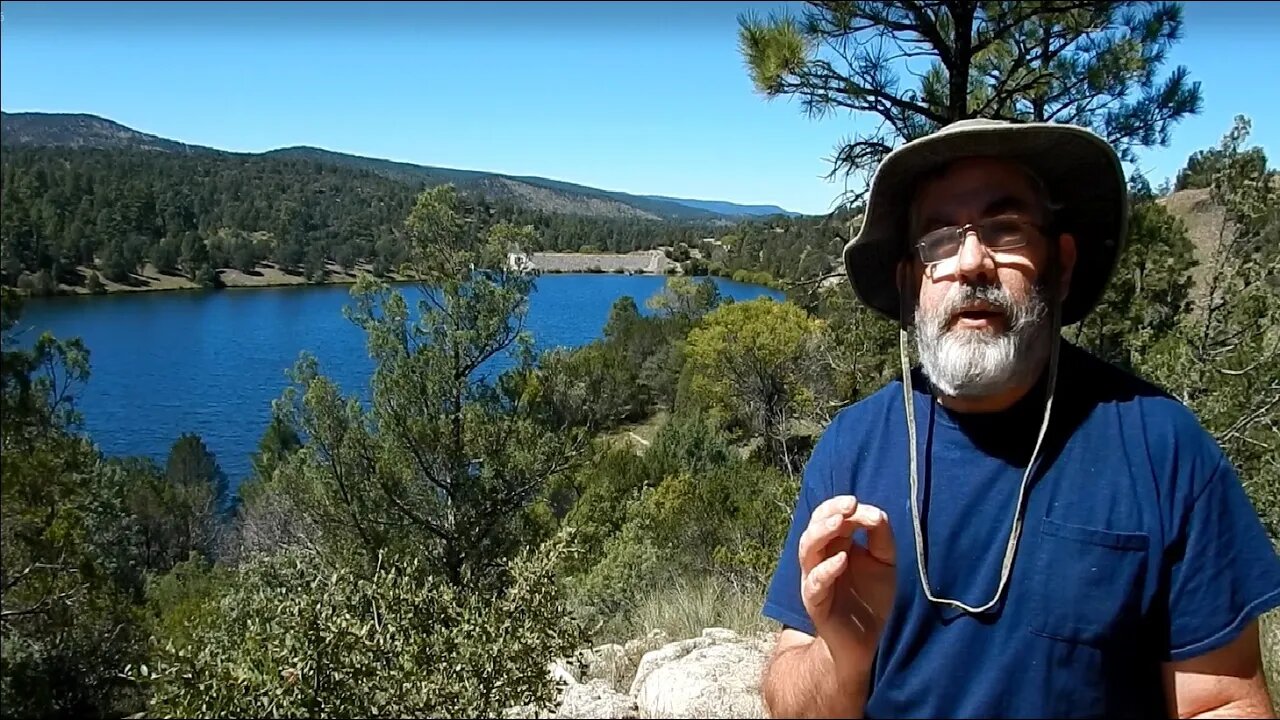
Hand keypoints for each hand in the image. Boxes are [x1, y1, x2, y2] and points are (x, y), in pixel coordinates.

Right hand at [798, 495, 896, 669]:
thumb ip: (881, 537)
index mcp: (834, 545)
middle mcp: (819, 559)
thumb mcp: (885, 563)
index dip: (839, 507)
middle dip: (828, 514)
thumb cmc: (870, 598)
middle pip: (814, 528)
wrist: (865, 640)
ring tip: (839, 523)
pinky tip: (841, 560)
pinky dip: (826, 569)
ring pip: (807, 550)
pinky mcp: (815, 601)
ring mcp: (814, 579)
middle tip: (848, 506)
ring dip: (821, 533)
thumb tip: (875, 513)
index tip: (856, 502)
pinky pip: (815, 582)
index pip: (828, 517)